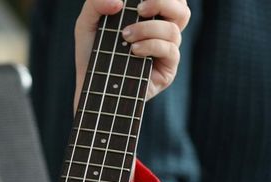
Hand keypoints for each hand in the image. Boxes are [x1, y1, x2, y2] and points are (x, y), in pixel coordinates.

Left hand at [74, 0, 190, 107]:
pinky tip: (133, 50)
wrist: (88, 84)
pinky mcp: (167, 70)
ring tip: (125, 36)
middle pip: (182, 10)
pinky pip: (170, 50)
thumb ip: (96, 3)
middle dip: (163, 3)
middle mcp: (162, 32)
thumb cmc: (91, 50)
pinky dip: (151, 45)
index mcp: (151, 17)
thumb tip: (119, 2)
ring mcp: (167, 52)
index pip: (172, 0)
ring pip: (173, 30)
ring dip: (148, 28)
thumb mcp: (87, 21)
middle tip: (139, 9)